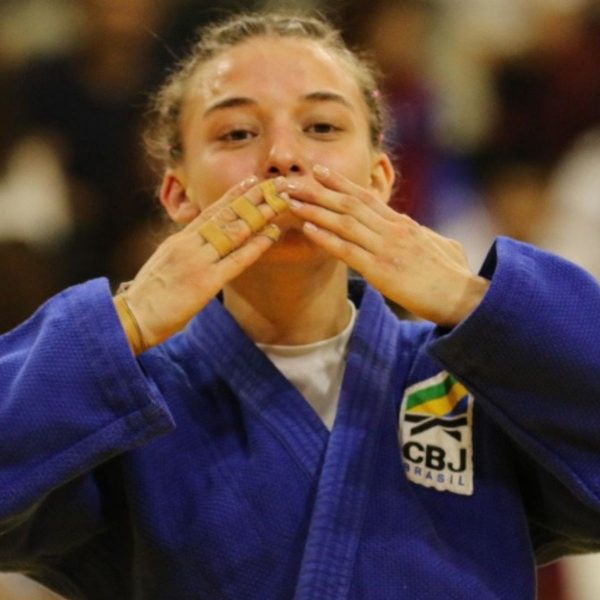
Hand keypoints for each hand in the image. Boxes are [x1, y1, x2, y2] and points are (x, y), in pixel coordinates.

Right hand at [115, 177, 290, 351]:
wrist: (130, 317)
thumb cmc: (147, 298)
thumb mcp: (165, 265)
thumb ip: (183, 252)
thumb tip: (199, 245)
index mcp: (179, 240)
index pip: (211, 212)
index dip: (234, 195)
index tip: (251, 181)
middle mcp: (189, 244)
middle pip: (226, 214)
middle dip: (253, 197)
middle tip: (274, 183)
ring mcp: (198, 261)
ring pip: (234, 231)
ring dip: (260, 215)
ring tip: (280, 202)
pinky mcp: (205, 282)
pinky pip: (236, 259)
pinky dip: (256, 245)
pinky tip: (272, 234)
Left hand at [287, 166, 488, 325]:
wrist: (463, 297)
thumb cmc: (454, 274)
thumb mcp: (441, 245)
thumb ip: (424, 235)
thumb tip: (419, 232)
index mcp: (403, 224)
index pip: (366, 197)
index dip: (339, 183)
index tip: (318, 171)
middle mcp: (392, 230)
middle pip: (349, 203)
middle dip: (317, 190)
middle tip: (292, 179)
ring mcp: (385, 248)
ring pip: (344, 222)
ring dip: (314, 209)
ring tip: (291, 199)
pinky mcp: (381, 270)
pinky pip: (347, 250)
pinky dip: (325, 238)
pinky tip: (306, 229)